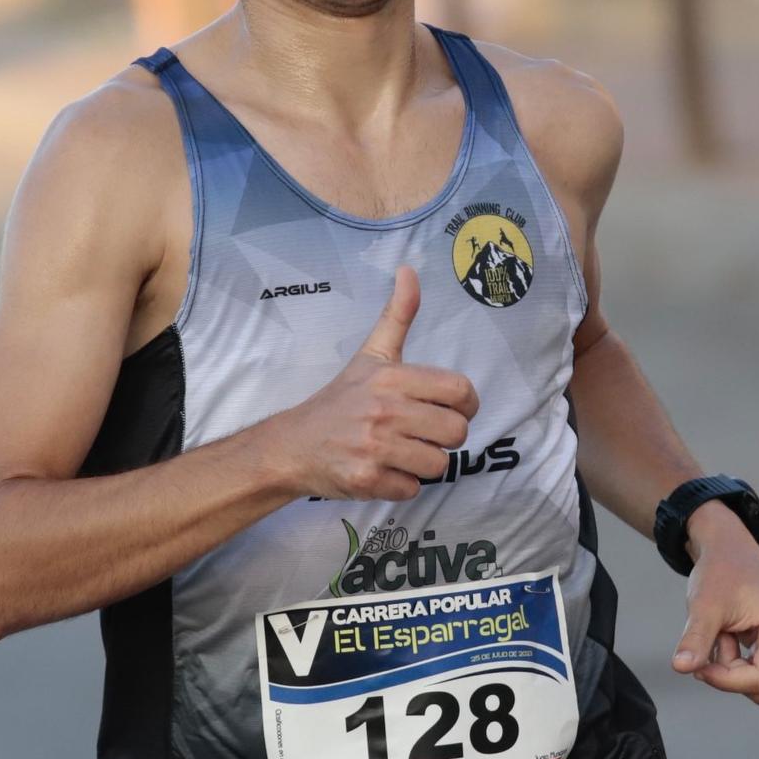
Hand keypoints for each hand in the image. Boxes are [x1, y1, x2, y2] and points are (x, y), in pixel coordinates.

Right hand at [262, 265, 478, 500]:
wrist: (292, 445)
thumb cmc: (340, 400)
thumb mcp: (371, 354)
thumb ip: (397, 315)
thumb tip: (409, 269)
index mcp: (392, 377)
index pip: (460, 391)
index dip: (466, 404)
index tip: (452, 408)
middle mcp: (384, 410)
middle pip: (457, 432)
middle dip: (446, 437)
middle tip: (423, 433)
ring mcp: (375, 447)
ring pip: (439, 464)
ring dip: (425, 462)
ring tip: (402, 451)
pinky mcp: (367, 480)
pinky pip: (413, 489)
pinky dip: (403, 484)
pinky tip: (384, 470)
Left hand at [670, 503, 758, 704]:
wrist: (729, 548)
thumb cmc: (719, 571)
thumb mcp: (704, 606)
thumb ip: (696, 639)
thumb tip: (680, 667)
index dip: (723, 680)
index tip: (696, 665)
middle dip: (730, 671)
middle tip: (715, 636)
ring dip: (734, 666)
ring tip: (726, 631)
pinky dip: (740, 661)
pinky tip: (733, 634)